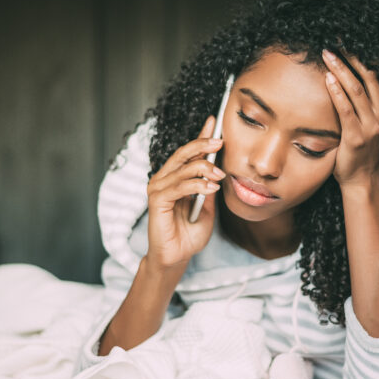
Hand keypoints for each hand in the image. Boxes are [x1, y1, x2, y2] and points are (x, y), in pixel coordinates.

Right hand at [146, 115, 225, 269]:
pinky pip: (179, 186)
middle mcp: (164, 179)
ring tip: (220, 176)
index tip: (214, 120)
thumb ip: (209, 186)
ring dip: (204, 168)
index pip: (188, 151)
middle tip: (220, 141)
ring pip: (183, 168)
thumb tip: (220, 166)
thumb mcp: (208, 206)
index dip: (200, 135)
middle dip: (203, 144)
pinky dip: (197, 185)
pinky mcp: (157, 201)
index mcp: (175, 177)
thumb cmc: (190, 234)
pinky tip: (211, 188)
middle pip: (183, 153)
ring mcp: (158, 188)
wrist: (177, 257)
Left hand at [322, 49, 378, 189]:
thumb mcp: (368, 127)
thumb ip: (362, 108)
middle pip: (365, 81)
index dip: (359, 62)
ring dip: (340, 71)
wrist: (361, 180)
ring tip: (327, 57)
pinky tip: (328, 80)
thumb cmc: (360, 152)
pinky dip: (337, 93)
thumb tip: (345, 84)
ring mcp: (370, 128)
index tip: (345, 48)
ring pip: (356, 91)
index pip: (373, 79)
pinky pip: (345, 110)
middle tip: (332, 48)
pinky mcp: (356, 137)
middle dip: (348, 61)